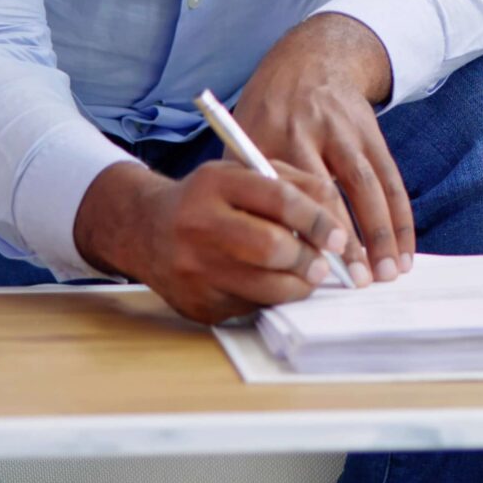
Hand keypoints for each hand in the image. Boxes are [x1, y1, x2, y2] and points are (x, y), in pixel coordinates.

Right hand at [78, 159, 354, 324]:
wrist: (144, 228)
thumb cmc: (209, 199)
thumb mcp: (245, 174)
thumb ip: (295, 186)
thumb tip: (337, 225)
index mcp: (214, 183)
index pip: (279, 200)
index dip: (318, 221)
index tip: (338, 238)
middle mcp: (197, 224)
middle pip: (272, 248)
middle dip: (309, 260)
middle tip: (323, 264)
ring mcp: (192, 269)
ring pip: (266, 288)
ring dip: (297, 286)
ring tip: (305, 276)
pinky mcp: (195, 304)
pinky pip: (250, 308)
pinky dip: (268, 298)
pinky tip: (265, 284)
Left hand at [231, 13, 414, 281]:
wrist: (311, 58)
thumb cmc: (270, 110)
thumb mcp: (245, 134)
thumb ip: (246, 183)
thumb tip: (253, 246)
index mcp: (269, 137)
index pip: (283, 194)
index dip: (295, 233)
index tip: (302, 271)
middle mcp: (308, 131)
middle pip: (327, 191)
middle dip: (341, 239)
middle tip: (351, 282)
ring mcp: (344, 131)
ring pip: (366, 186)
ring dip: (380, 234)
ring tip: (385, 274)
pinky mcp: (371, 132)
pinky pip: (390, 180)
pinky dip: (400, 218)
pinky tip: (403, 251)